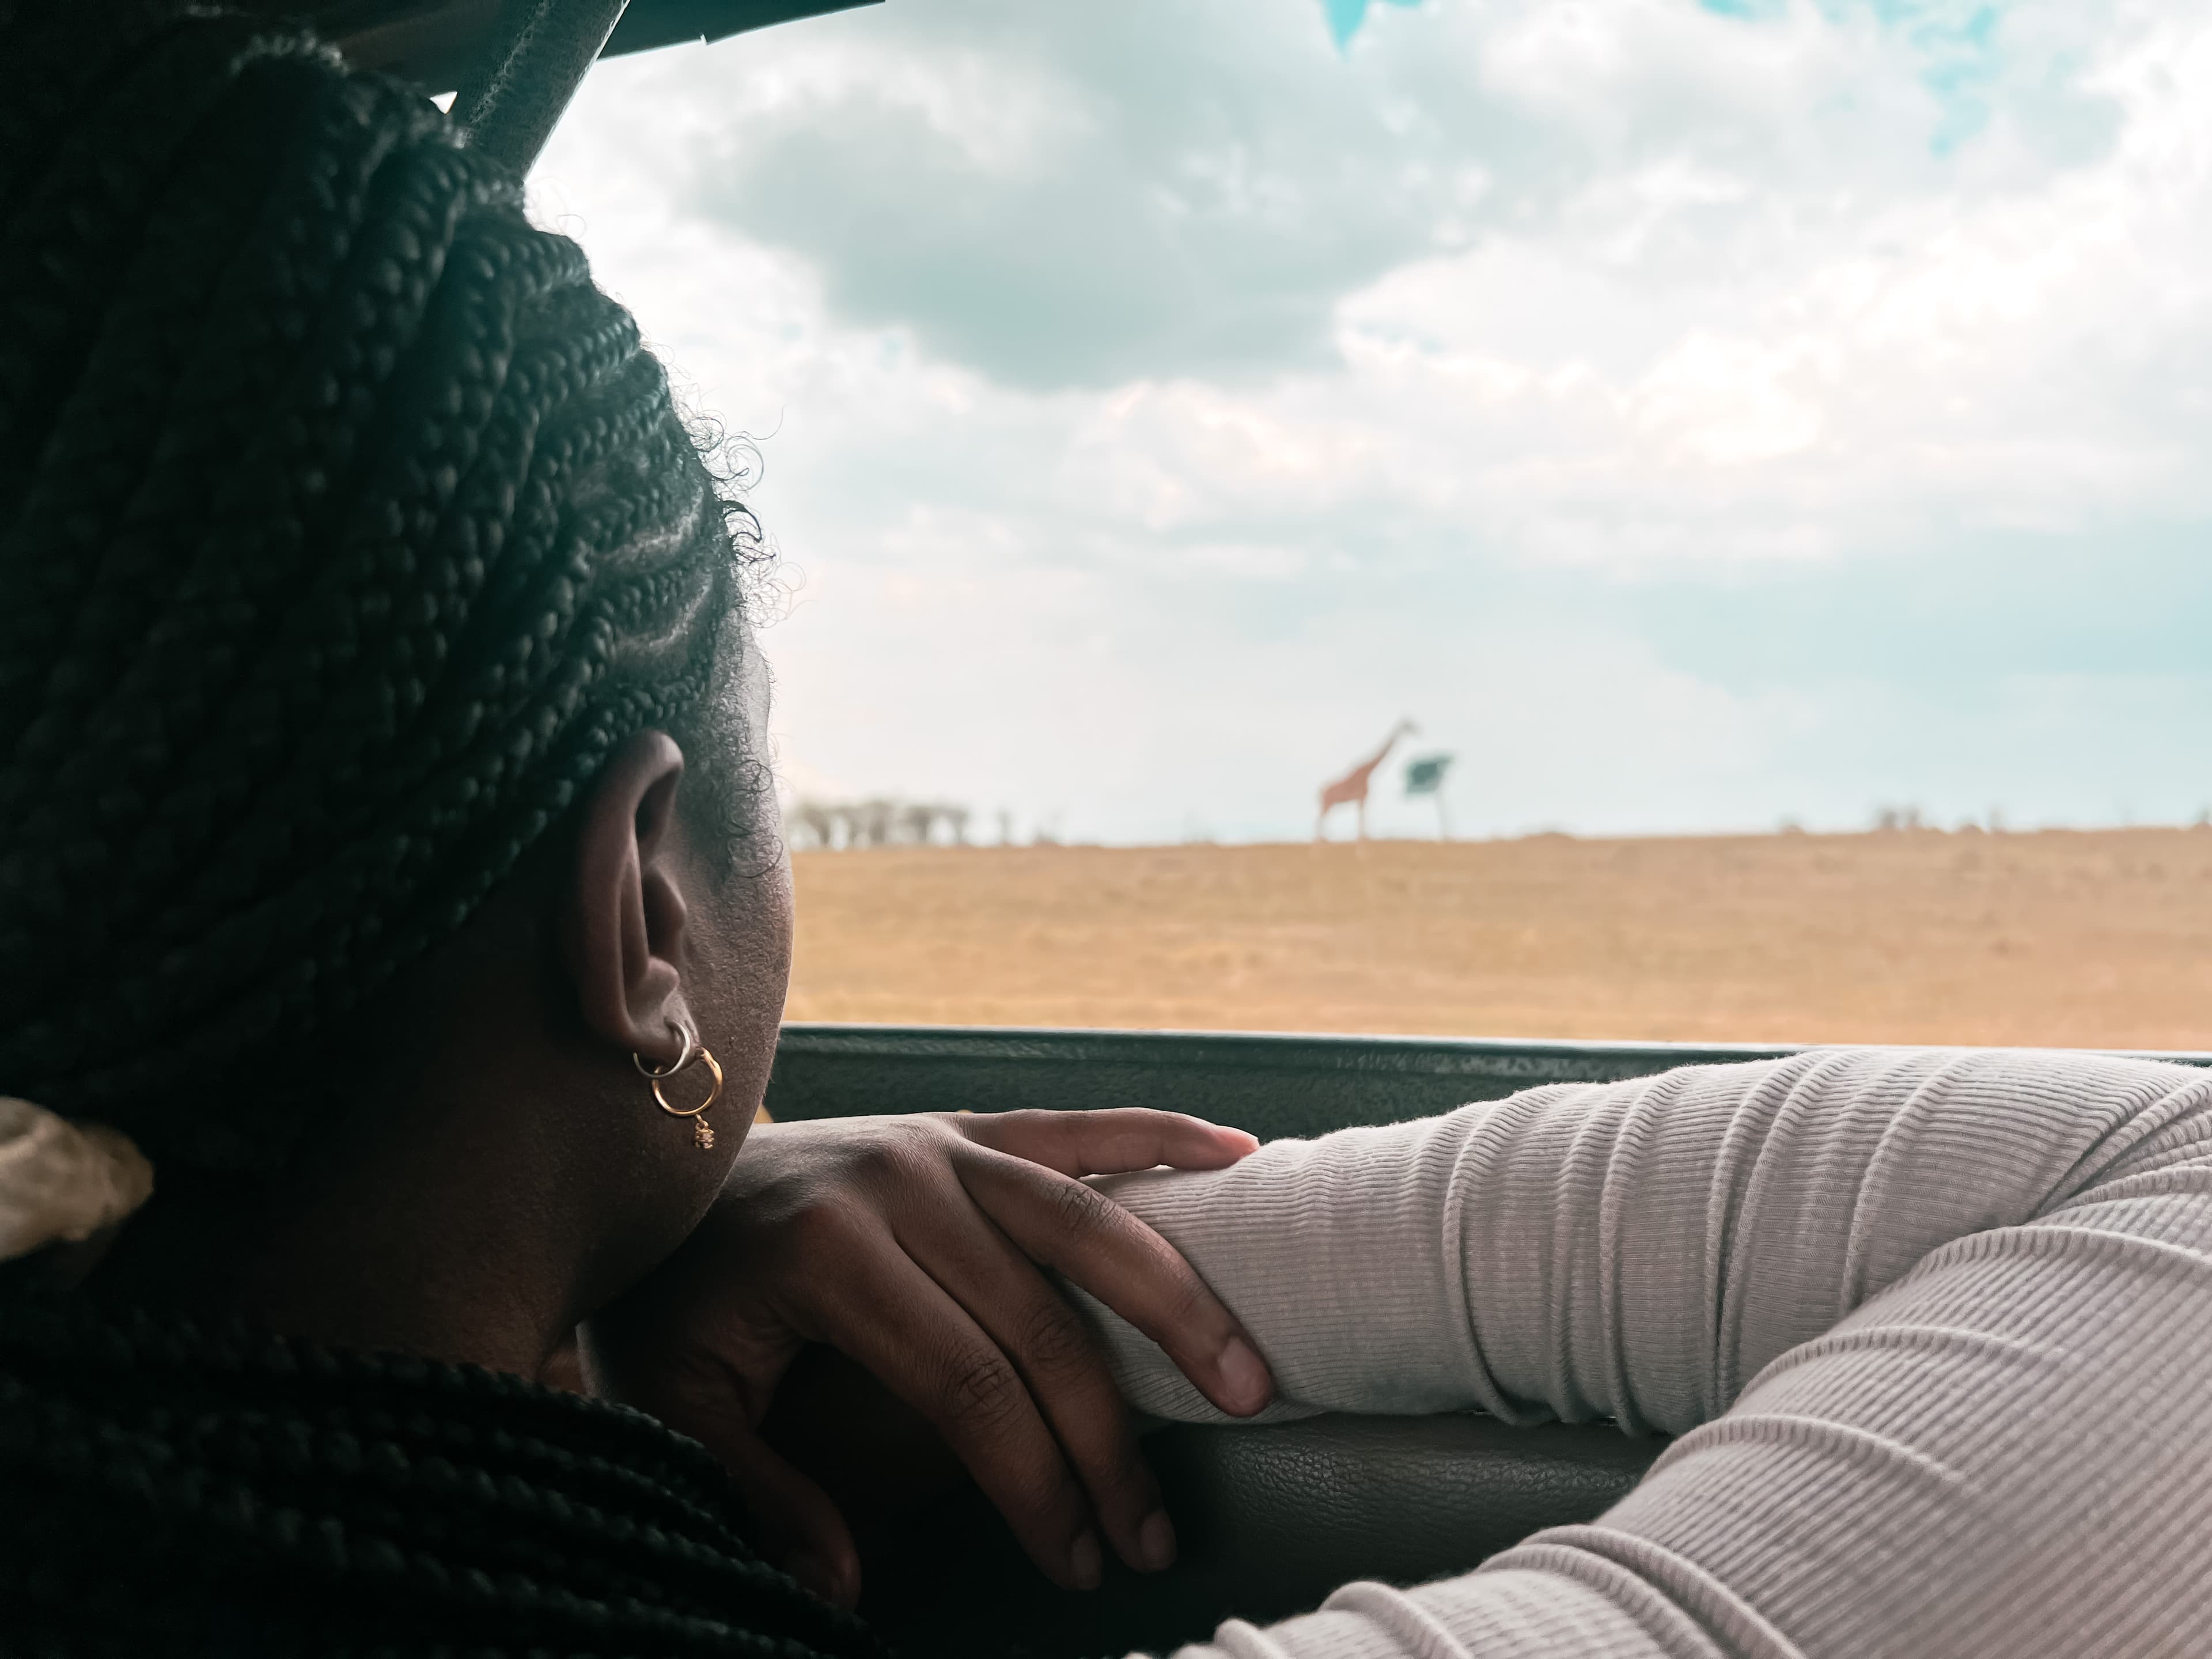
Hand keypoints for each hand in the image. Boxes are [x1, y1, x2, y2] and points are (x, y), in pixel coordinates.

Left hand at [582, 1109, 1274, 1605]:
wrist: (653, 1170)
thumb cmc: (667, 1294)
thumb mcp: (669, 1400)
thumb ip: (755, 1486)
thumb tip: (841, 1581)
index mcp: (828, 1249)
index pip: (965, 1383)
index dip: (1032, 1481)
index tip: (1075, 1562)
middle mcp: (899, 1179)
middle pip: (1040, 1320)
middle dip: (1106, 1441)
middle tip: (1152, 1535)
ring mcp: (939, 1141)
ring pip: (1085, 1221)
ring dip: (1176, 1303)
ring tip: (1248, 1380)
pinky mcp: (962, 1124)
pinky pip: (1077, 1127)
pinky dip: (1160, 1137)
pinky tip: (1238, 1155)